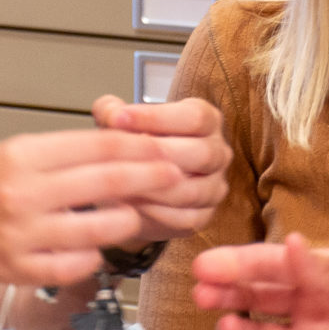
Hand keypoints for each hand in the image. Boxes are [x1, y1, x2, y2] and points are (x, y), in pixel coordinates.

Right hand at [0, 129, 179, 288]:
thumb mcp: (14, 152)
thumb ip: (65, 153)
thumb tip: (126, 151)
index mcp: (24, 156)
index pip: (98, 146)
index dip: (140, 147)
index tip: (166, 149)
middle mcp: (25, 194)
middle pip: (107, 182)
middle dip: (151, 178)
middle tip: (176, 177)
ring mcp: (23, 235)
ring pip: (101, 230)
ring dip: (127, 221)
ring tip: (133, 214)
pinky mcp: (20, 270)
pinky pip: (78, 266)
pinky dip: (94, 256)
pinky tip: (94, 247)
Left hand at [94, 94, 229, 242]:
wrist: (138, 185)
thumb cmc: (134, 145)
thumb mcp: (120, 121)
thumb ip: (112, 111)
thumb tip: (111, 114)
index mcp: (207, 120)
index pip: (194, 116)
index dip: (156, 117)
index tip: (118, 119)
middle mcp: (217, 153)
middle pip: (202, 154)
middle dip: (157, 154)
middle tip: (121, 155)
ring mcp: (214, 187)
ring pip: (192, 190)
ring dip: (154, 187)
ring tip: (121, 181)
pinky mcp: (203, 216)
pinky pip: (184, 218)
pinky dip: (154, 213)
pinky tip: (129, 203)